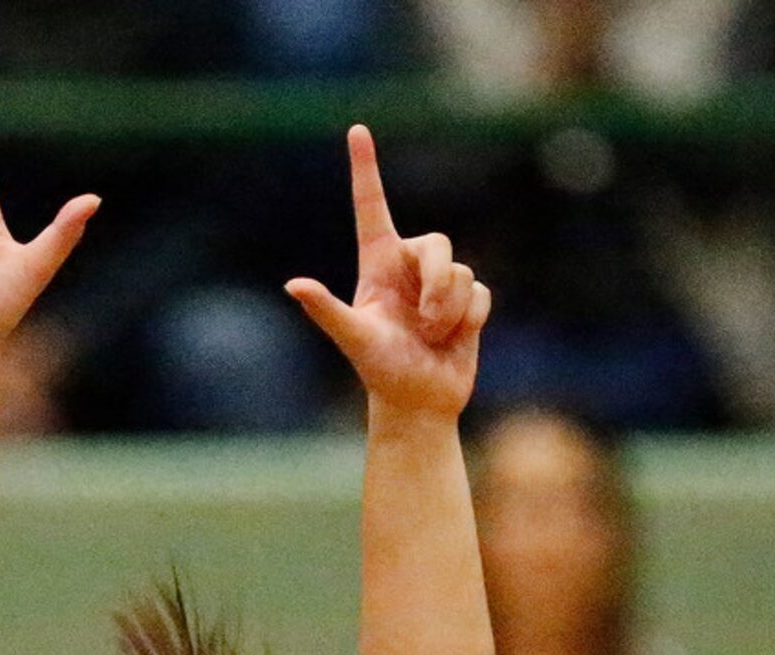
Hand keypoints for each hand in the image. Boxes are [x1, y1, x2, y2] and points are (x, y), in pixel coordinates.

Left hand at [286, 127, 490, 418]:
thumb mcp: (354, 338)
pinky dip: (468, 320)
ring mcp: (440, 283)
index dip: (365, 169)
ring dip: (448, 312)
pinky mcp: (469, 300)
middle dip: (437, 285)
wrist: (418, 403)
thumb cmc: (380, 372)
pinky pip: (481, 293)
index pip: (371, 208)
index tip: (356, 130)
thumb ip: (325, 308)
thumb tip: (293, 285)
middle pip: (437, 244)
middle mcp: (408, 266)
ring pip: (462, 272)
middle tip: (424, 323)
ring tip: (432, 338)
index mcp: (377, 265)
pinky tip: (454, 338)